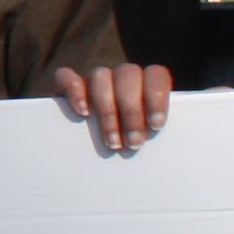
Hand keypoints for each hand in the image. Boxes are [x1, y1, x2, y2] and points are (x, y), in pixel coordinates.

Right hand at [51, 63, 172, 155]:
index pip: (155, 74)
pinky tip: (83, 113)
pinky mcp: (64, 87)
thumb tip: (170, 146)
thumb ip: (155, 132)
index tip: (156, 125)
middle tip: (134, 143)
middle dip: (132, 112)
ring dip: (108, 110)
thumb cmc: (128, 148)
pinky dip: (75, 92)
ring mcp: (92, 79)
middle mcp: (120, 76)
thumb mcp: (147, 138)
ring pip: (100, 76)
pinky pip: (66, 77)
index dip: (157, 96)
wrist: (90, 158)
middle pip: (128, 75)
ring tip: (112, 143)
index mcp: (144, 83)